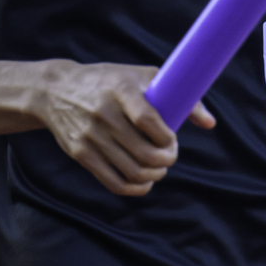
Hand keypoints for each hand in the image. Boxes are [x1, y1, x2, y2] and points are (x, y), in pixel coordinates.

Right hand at [34, 63, 213, 197]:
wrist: (55, 91)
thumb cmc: (109, 82)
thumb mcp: (141, 77)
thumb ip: (179, 97)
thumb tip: (210, 123)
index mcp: (120, 89)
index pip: (147, 120)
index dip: (166, 137)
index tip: (172, 139)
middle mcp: (102, 113)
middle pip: (143, 152)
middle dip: (165, 160)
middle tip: (170, 156)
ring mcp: (90, 136)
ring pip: (131, 171)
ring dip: (154, 175)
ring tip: (159, 167)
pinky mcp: (80, 154)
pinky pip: (113, 182)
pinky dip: (135, 188)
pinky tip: (145, 181)